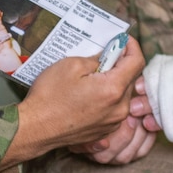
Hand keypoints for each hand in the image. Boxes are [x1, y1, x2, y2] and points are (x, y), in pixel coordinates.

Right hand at [0, 39, 145, 168]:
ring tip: (93, 76)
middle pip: (131, 79)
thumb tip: (108, 56)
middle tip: (104, 55)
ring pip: (122, 95)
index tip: (122, 40)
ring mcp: (113, 123)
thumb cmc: (49, 96)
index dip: (132, 47)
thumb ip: (97, 58)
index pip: (137, 62)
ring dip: (113, 82)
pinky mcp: (104, 131)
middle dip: (120, 64)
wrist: (35, 129)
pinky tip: (89, 93)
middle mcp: (120, 108)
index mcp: (113, 89)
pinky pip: (113, 109)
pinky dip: (106, 98)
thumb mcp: (72, 65)